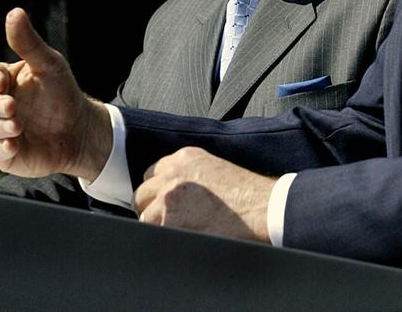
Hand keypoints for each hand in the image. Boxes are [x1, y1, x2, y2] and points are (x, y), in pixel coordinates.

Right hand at [0, 7, 111, 180]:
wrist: (78, 130)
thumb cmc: (62, 94)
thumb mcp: (49, 64)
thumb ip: (29, 42)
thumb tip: (14, 13)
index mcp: (2, 80)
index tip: (3, 82)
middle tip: (12, 106)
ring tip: (17, 126)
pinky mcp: (2, 152)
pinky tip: (13, 144)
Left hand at [133, 146, 274, 242]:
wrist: (260, 207)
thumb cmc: (245, 193)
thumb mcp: (213, 169)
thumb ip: (188, 174)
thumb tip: (172, 192)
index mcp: (184, 158)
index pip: (152, 174)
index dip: (156, 191)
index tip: (162, 203)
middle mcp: (172, 174)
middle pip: (142, 193)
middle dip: (150, 208)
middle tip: (166, 222)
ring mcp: (169, 197)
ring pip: (144, 216)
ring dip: (156, 226)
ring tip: (176, 234)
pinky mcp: (170, 221)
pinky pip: (153, 235)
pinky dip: (163, 240)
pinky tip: (180, 242)